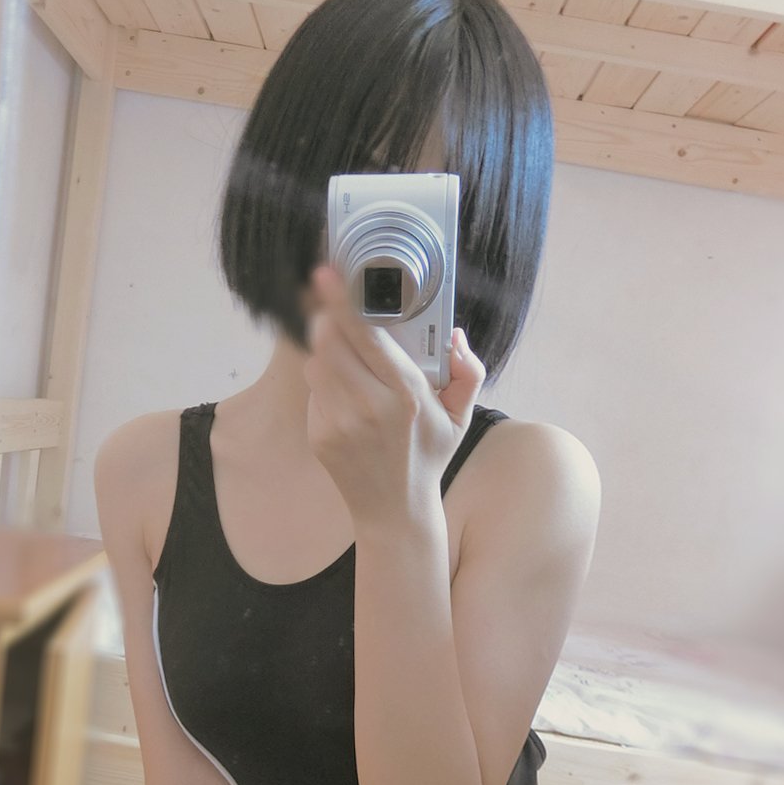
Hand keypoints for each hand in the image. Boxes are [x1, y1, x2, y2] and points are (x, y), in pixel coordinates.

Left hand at [303, 264, 485, 527]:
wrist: (395, 510)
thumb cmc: (428, 456)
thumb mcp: (460, 417)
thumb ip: (468, 372)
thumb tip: (455, 336)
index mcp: (405, 394)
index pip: (365, 334)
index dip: (341, 301)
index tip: (328, 275)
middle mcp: (368, 407)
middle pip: (329, 341)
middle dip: (326, 316)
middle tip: (329, 300)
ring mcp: (339, 423)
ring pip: (317, 362)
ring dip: (325, 347)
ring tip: (345, 351)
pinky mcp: (319, 435)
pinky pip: (315, 390)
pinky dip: (325, 380)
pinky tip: (344, 391)